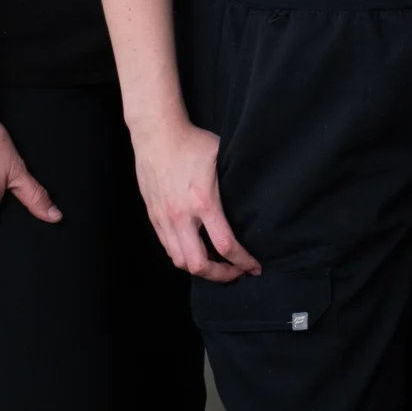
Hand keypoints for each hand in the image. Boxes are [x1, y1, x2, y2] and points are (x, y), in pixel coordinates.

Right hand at [130, 117, 258, 279]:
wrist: (156, 135)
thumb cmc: (193, 143)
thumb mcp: (223, 158)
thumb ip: (235, 182)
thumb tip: (258, 195)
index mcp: (203, 202)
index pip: (225, 245)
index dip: (243, 261)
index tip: (254, 266)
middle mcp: (181, 216)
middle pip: (198, 264)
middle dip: (221, 275)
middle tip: (238, 273)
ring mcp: (164, 219)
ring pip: (180, 261)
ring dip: (201, 269)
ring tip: (219, 266)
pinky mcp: (154, 218)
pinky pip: (168, 248)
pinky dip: (184, 257)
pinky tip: (198, 251)